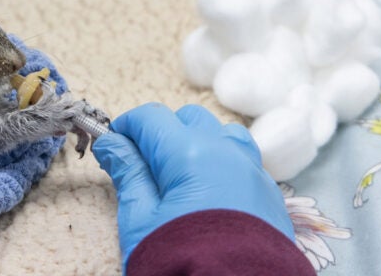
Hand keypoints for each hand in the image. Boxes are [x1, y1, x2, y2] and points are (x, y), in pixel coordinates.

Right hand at [92, 103, 293, 265]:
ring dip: (197, 142)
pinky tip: (208, 194)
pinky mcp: (269, 194)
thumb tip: (111, 144)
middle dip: (161, 132)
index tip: (112, 144)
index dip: (127, 126)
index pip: (151, 118)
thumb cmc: (182, 261)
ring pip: (221, 135)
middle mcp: (226, 152)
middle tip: (141, 165)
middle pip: (188, 119)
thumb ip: (128, 173)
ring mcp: (253, 171)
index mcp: (190, 154)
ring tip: (179, 175)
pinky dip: (221, 164)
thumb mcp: (140, 219)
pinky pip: (243, 161)